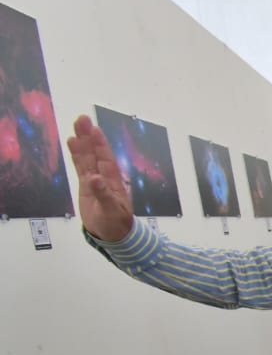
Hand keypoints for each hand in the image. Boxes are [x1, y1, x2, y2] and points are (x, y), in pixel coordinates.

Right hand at [66, 115, 133, 241]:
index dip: (100, 144)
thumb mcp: (111, 211)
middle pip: (95, 153)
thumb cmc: (117, 224)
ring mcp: (94, 180)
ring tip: (76, 125)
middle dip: (89, 136)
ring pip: (87, 158)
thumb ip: (103, 195)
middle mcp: (104, 177)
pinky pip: (80, 167)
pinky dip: (77, 155)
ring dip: (82, 142)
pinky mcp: (86, 186)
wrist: (113, 235)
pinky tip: (72, 143)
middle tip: (82, 118)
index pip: (106, 159)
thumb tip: (94, 179)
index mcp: (113, 181)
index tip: (94, 129)